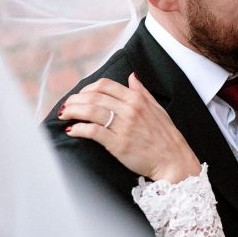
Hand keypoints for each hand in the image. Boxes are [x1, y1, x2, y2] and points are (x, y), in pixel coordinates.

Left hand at [59, 73, 201, 182]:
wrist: (173, 160)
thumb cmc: (165, 136)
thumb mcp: (157, 108)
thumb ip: (142, 92)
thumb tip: (131, 76)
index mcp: (137, 99)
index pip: (105, 85)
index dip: (88, 88)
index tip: (80, 95)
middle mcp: (129, 110)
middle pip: (93, 97)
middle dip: (75, 100)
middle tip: (66, 105)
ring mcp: (123, 127)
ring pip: (90, 111)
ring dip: (73, 111)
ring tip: (64, 115)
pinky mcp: (118, 144)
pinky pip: (93, 131)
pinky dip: (79, 129)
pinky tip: (72, 130)